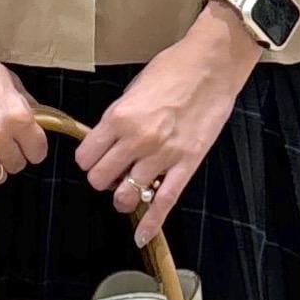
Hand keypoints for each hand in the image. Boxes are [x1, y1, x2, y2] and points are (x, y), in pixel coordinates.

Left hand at [73, 1, 262, 245]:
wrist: (213, 63)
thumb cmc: (174, 69)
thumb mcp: (133, 89)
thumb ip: (117, 119)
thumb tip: (107, 142)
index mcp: (118, 118)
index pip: (85, 157)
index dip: (88, 161)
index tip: (95, 158)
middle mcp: (136, 140)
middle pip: (99, 180)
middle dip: (102, 179)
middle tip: (112, 173)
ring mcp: (161, 155)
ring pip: (125, 196)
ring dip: (123, 196)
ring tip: (129, 189)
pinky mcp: (185, 165)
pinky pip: (163, 202)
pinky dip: (150, 223)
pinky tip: (141, 236)